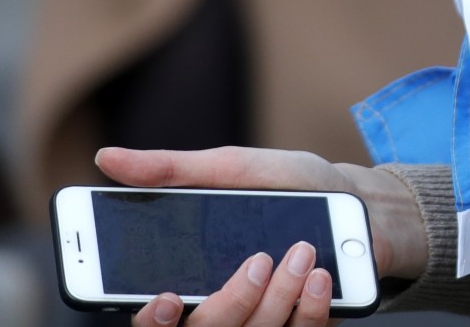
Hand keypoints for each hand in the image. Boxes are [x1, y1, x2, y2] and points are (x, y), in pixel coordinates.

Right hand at [97, 145, 429, 323]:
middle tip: (261, 260)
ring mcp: (266, 324)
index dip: (153, 319)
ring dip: (277, 303)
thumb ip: (174, 170)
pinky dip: (311, 313)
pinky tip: (321, 279)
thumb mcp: (235, 167)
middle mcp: (225, 310)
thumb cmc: (293, 185)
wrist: (363, 202)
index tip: (169, 298)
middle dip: (233, 302)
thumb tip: (106, 158)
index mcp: (193, 277)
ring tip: (302, 255)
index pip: (156, 318)